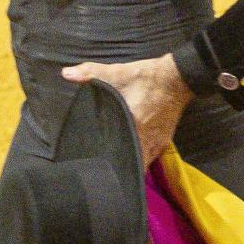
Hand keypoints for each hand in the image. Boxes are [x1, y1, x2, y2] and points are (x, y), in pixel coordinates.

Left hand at [61, 53, 193, 168]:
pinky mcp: (164, 139)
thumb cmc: (146, 77)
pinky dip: (141, 157)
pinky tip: (131, 155)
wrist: (177, 77)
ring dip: (132, 164)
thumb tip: (66, 73)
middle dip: (119, 169)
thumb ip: (91, 73)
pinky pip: (151, 156)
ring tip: (117, 167)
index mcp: (135, 127)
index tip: (99, 170)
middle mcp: (147, 140)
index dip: (112, 167)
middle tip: (104, 171)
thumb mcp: (117, 72)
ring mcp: (158, 142)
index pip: (123, 157)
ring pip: (143, 163)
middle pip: (133, 165)